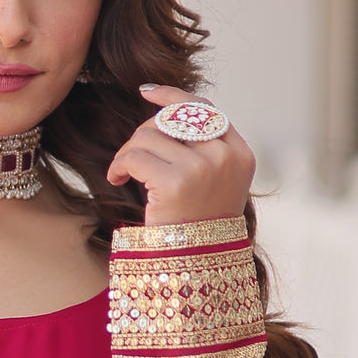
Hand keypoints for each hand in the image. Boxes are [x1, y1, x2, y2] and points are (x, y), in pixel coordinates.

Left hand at [105, 85, 254, 225]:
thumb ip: (201, 150)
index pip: (204, 109)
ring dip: (128, 152)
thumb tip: (165, 110)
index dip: (172, 96)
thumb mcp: (213, 184)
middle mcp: (226, 156)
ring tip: (124, 174)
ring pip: (149, 134)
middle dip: (144, 134)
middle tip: (131, 159)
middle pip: (172, 118)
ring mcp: (204, 168)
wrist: (195, 265)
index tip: (146, 92)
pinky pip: (135, 156)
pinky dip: (119, 165)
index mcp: (240, 154)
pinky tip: (117, 180)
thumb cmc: (198, 226)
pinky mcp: (176, 182)